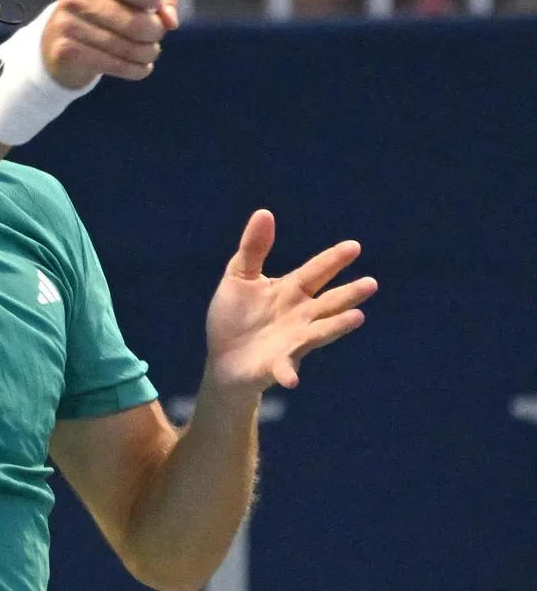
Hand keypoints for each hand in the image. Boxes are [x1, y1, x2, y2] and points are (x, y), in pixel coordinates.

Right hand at [42, 0, 178, 89]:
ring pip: (126, 47)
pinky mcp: (66, 52)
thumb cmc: (103, 15)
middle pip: (132, 20)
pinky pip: (114, 65)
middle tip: (157, 35)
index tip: (156, 5)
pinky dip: (136, 69)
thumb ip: (156, 0)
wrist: (57, 43)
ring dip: (148, 53)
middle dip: (154, 32)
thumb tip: (170, 20)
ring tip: (150, 52)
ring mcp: (67, 25)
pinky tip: (140, 67)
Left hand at [205, 209, 376, 394]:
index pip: (316, 272)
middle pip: (328, 302)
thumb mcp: (239, 276)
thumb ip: (253, 248)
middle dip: (348, 294)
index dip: (333, 260)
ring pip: (319, 332)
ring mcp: (292, 341)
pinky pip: (285, 368)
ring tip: (357, 317)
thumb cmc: (234, 316)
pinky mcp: (277, 365)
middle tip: (370, 283)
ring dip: (337, 326)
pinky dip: (288, 372)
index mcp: (290, 291)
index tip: (354, 246)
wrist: (222, 357)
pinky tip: (292, 378)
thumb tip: (265, 212)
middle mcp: (299, 316)